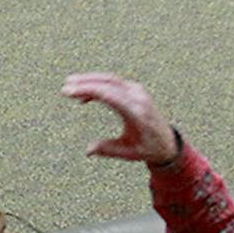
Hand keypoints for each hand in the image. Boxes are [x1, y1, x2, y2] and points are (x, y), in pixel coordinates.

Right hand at [65, 72, 179, 165]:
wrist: (167, 142)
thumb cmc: (147, 149)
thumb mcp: (128, 153)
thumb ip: (108, 150)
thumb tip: (88, 151)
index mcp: (136, 112)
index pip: (109, 95)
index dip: (88, 90)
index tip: (70, 92)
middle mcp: (138, 98)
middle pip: (109, 82)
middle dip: (86, 82)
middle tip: (66, 86)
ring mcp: (137, 91)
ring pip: (111, 79)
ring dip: (90, 80)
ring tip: (70, 85)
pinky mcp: (135, 90)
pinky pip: (114, 83)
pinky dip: (98, 86)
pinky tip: (84, 97)